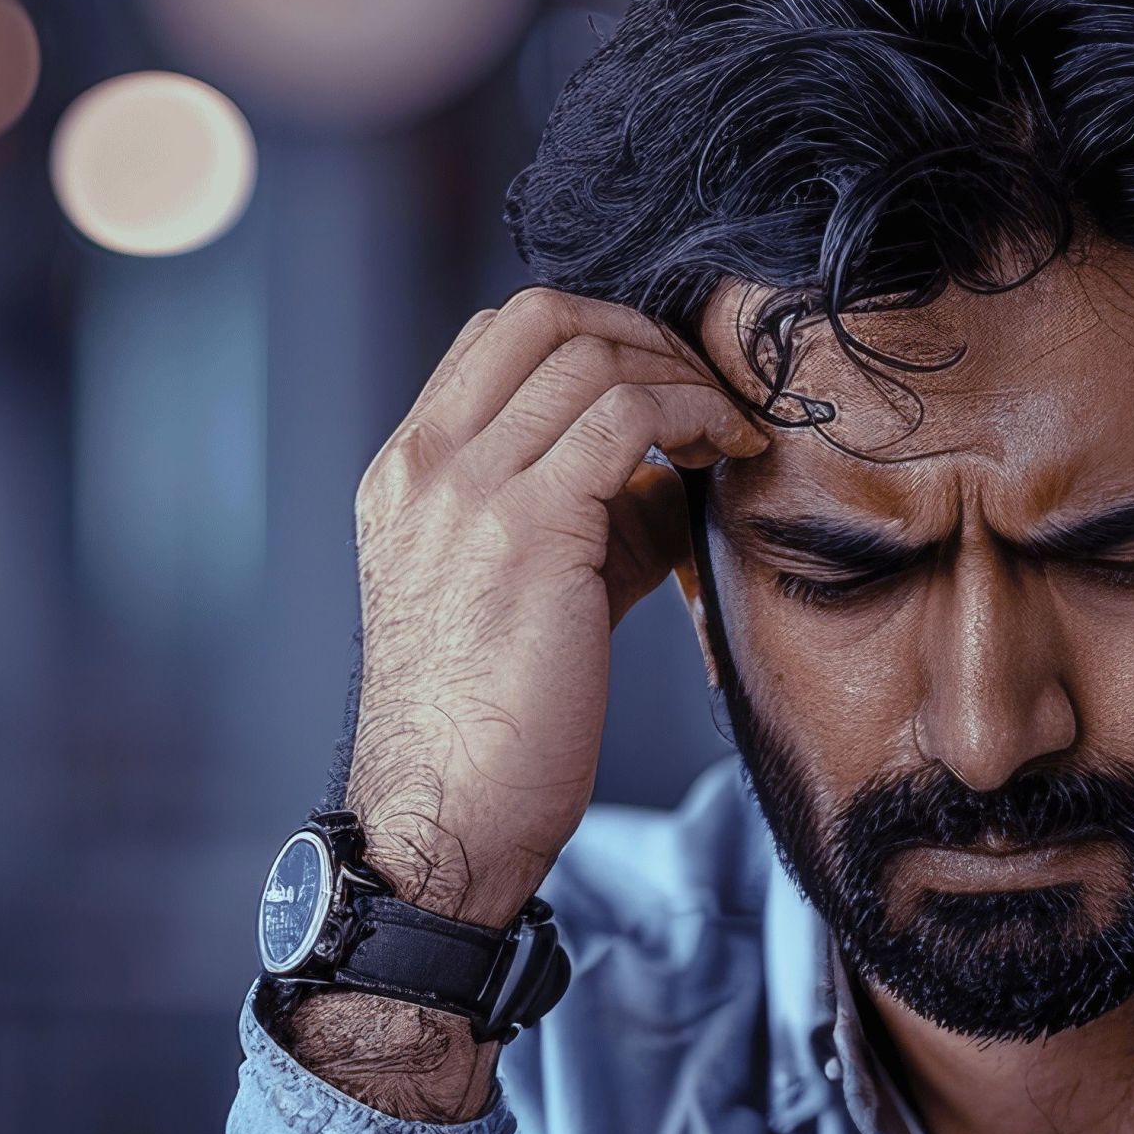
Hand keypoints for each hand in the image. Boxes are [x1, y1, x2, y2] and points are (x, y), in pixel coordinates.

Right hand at [342, 289, 769, 928]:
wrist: (443, 818)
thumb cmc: (489, 730)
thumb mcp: (523, 594)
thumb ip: (584, 518)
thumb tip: (673, 472)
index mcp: (404, 474)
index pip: (498, 338)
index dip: (596, 335)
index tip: (663, 385)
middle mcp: (423, 467)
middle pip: (541, 315)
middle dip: (644, 334)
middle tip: (708, 391)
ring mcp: (466, 490)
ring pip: (590, 353)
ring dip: (682, 376)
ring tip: (728, 431)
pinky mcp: (529, 528)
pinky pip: (627, 414)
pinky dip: (693, 414)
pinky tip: (727, 455)